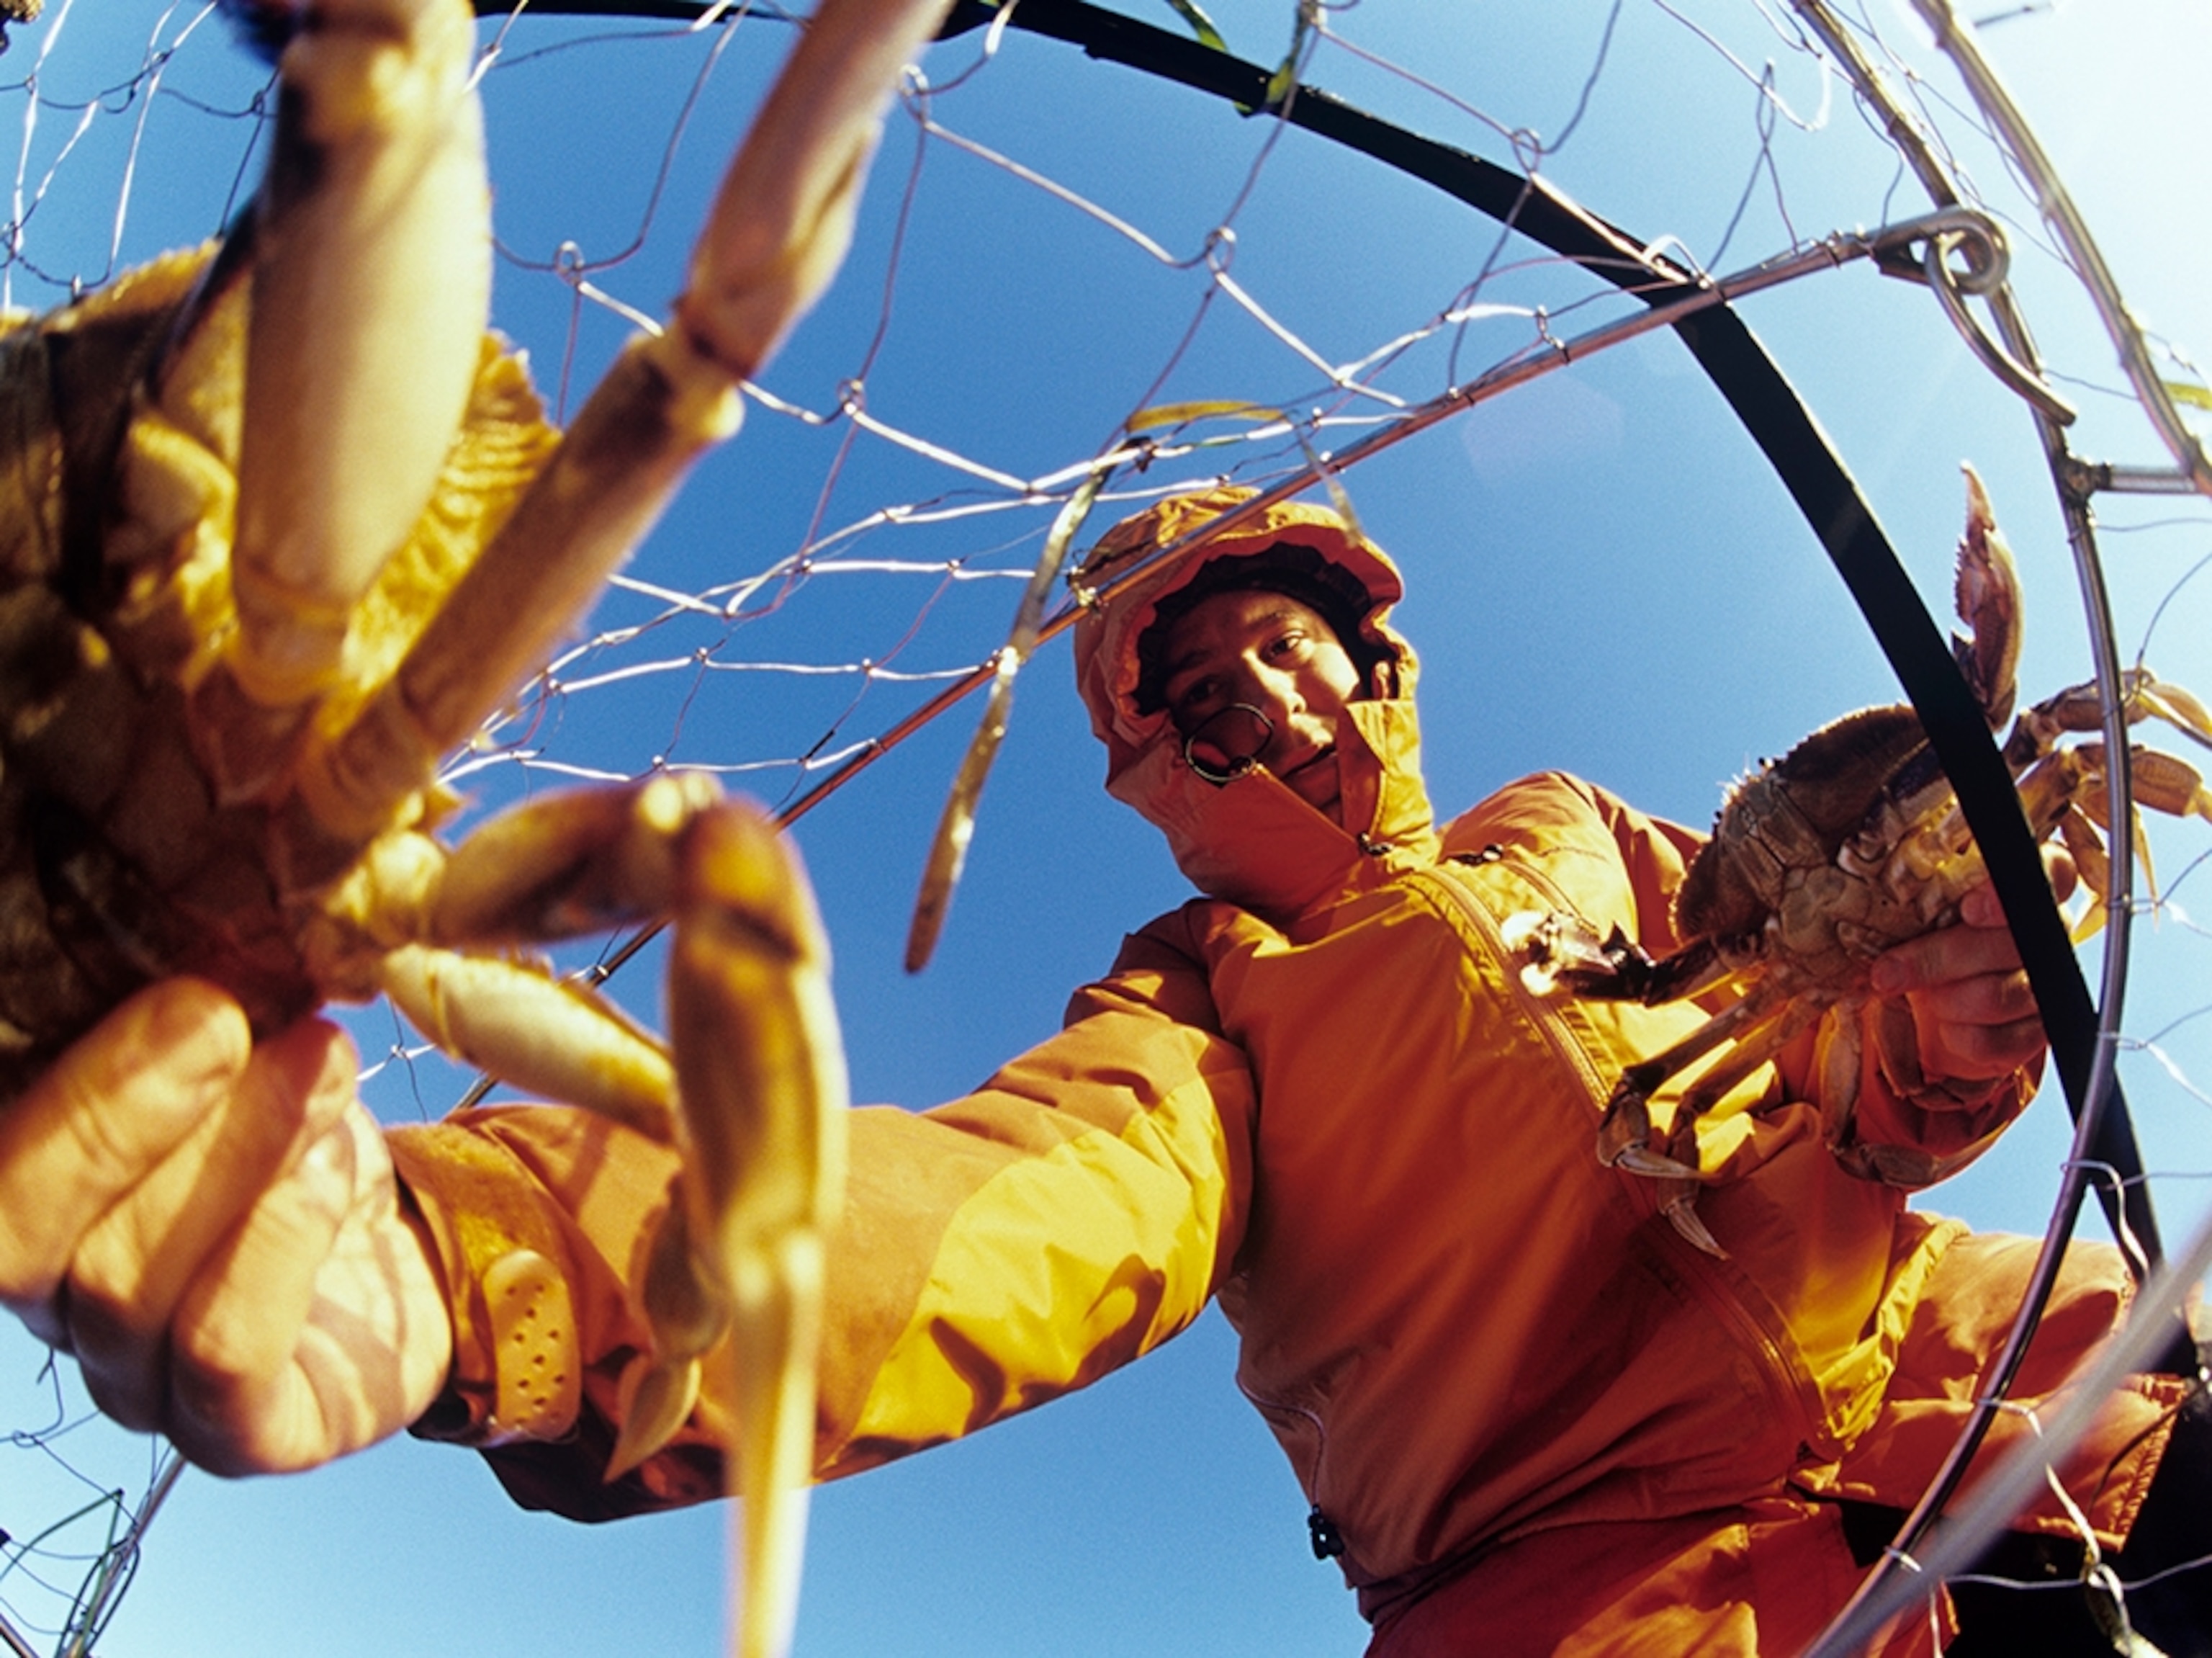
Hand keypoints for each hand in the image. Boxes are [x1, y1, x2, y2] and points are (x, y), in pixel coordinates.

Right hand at [0, 980, 452, 1474]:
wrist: (419, 1229)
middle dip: (116, 1115)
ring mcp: (140, 1381)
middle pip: (18, 1237)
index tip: (148, 986)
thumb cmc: (298, 1123)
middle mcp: (60, 1303)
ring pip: (127, 1288)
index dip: (46, 1089)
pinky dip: (273, 1248)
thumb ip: (187, 1013)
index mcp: (33, 1203)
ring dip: (231, 1154)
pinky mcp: (243, 1433)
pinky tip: (330, 1165)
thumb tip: (187, 925)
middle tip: (219, 1017)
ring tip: (316, 1059)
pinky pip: (222, 1361)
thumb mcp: (238, 1046)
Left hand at [1869, 854, 2077, 1089]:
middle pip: (2010, 944)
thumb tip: (1879, 903)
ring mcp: (2049, 985)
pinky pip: (1999, 1041)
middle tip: (1887, 972)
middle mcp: (2050, 933)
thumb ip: (1923, 899)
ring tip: (1924, 998)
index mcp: (2028, 887)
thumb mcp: (1923, 909)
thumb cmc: (1930, 935)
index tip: (1968, 908)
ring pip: (2000, 996)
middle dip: (1938, 959)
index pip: (2051, 872)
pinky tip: (1946, 1026)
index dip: (2010, 894)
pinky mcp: (2036, 1032)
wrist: (1933, 995)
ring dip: (1946, 1001)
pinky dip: (1960, 1037)